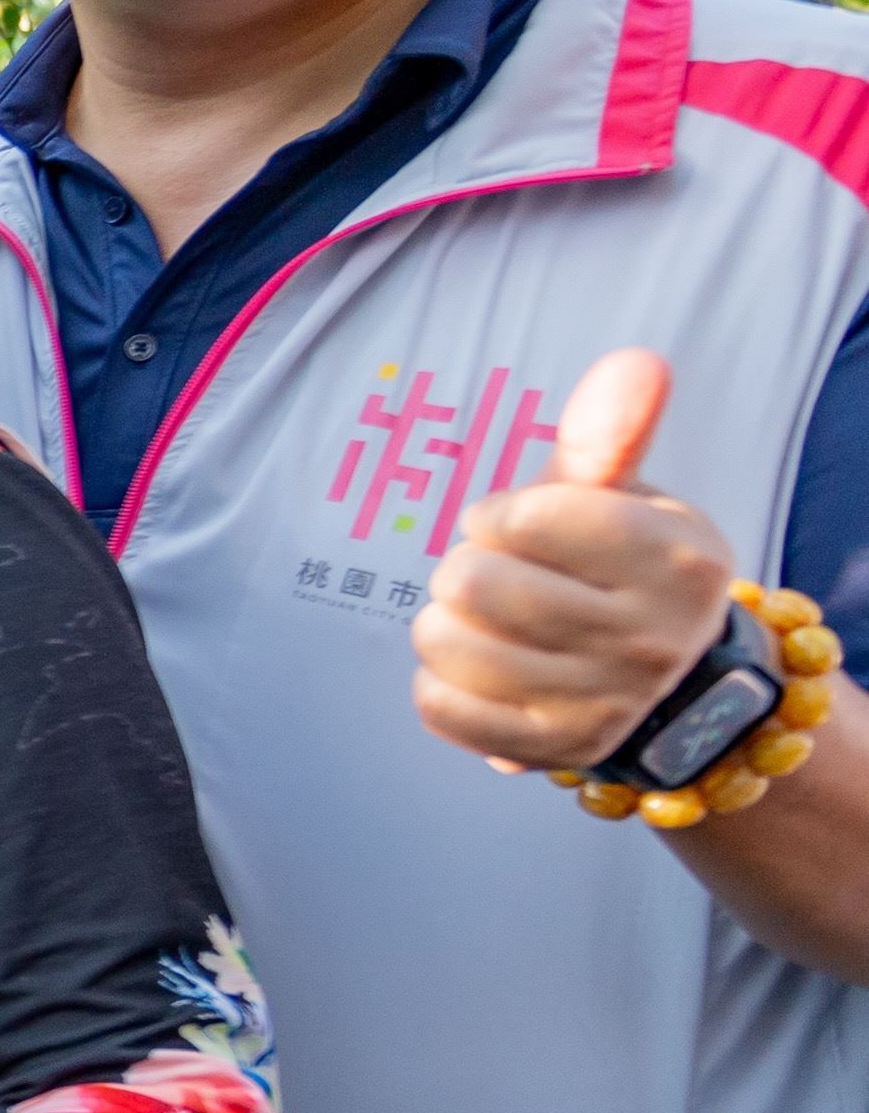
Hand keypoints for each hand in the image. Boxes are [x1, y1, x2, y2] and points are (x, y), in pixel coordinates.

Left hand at [417, 349, 737, 779]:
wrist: (668, 678)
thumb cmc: (620, 565)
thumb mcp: (625, 495)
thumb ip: (612, 431)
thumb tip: (636, 360)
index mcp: (674, 561)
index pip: (526, 518)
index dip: (500, 514)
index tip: (517, 526)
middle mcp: (647, 639)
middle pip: (473, 584)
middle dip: (465, 568)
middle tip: (497, 577)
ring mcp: (602, 704)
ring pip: (447, 647)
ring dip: (443, 625)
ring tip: (484, 622)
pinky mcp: (554, 752)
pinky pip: (439, 709)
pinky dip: (437, 684)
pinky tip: (476, 672)